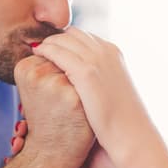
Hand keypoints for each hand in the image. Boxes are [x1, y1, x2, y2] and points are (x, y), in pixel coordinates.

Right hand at [12, 56, 93, 167]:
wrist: (53, 152)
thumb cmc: (49, 117)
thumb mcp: (39, 86)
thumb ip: (49, 61)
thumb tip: (70, 35)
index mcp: (24, 67)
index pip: (53, 51)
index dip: (59, 70)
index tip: (53, 91)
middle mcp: (37, 73)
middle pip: (68, 57)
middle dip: (71, 74)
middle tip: (62, 101)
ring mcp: (57, 84)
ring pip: (80, 68)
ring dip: (82, 83)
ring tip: (69, 106)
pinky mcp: (76, 97)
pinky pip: (90, 84)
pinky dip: (90, 94)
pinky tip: (81, 110)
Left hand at [32, 28, 153, 160]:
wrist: (131, 133)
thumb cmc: (121, 118)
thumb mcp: (112, 89)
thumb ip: (100, 77)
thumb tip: (87, 79)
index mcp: (113, 52)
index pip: (84, 36)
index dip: (67, 41)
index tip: (55, 49)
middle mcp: (106, 51)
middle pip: (72, 33)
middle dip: (57, 39)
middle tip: (43, 47)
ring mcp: (97, 60)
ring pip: (63, 39)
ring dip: (49, 43)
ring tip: (37, 50)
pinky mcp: (86, 72)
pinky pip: (57, 52)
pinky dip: (46, 51)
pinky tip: (37, 55)